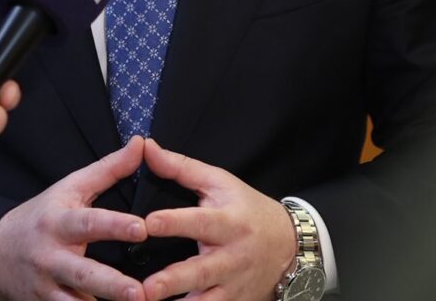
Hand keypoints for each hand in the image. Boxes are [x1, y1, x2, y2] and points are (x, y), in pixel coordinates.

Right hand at [0, 136, 149, 300]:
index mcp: (60, 223)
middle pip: (83, 273)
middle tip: (139, 293)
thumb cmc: (42, 216)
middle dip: (112, 285)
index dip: (115, 226)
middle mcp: (51, 257)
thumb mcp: (70, 188)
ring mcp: (47, 287)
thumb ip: (109, 169)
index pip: (90, 223)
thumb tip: (141, 144)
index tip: (142, 228)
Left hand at [140, 138, 296, 300]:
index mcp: (229, 222)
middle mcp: (231, 257)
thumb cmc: (246, 208)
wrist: (289, 245)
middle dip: (173, 281)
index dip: (174, 222)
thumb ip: (181, 168)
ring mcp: (233, 285)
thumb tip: (147, 148)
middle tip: (146, 288)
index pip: (199, 221)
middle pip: (201, 271)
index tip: (149, 223)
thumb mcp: (220, 183)